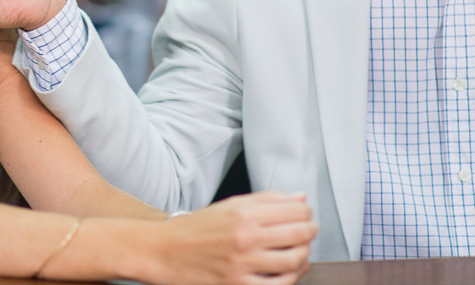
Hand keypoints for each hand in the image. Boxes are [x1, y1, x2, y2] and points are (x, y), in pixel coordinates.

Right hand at [154, 192, 315, 284]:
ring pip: (294, 260)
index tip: (304, 214)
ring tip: (299, 251)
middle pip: (300, 234)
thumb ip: (267, 200)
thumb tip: (300, 197)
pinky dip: (291, 277)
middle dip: (310, 232)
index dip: (306, 212)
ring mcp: (243, 264)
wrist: (164, 252)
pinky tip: (288, 271)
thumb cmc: (196, 228)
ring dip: (304, 255)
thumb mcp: (230, 205)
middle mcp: (245, 237)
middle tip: (308, 232)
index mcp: (244, 213)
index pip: (295, 209)